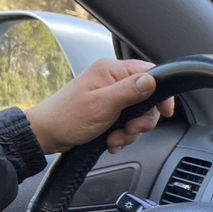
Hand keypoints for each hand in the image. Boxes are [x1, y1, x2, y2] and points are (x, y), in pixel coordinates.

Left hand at [26, 59, 175, 154]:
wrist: (46, 135)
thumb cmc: (67, 118)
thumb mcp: (102, 105)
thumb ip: (130, 91)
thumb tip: (153, 80)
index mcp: (111, 71)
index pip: (150, 73)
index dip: (161, 94)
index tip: (165, 112)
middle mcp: (113, 80)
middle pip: (148, 98)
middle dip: (142, 120)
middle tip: (129, 129)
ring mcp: (111, 96)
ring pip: (139, 114)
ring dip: (130, 131)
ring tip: (115, 138)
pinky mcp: (108, 110)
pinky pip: (128, 123)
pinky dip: (122, 135)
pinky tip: (111, 140)